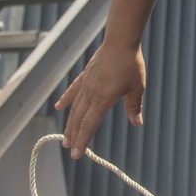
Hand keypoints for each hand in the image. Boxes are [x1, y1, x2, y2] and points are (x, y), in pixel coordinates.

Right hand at [56, 41, 145, 158]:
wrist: (120, 42)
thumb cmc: (131, 64)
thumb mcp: (137, 87)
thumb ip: (134, 106)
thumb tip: (137, 123)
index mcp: (102, 100)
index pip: (89, 125)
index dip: (82, 141)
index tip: (78, 154)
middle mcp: (90, 94)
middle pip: (78, 120)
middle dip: (74, 136)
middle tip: (69, 149)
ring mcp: (86, 84)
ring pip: (74, 108)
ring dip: (69, 124)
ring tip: (65, 137)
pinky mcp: (85, 75)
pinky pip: (73, 91)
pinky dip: (66, 99)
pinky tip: (59, 106)